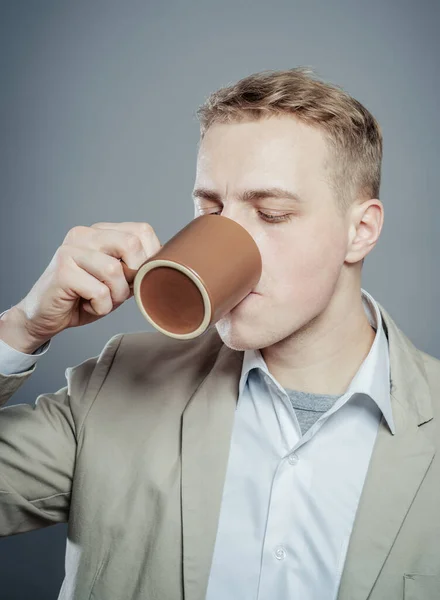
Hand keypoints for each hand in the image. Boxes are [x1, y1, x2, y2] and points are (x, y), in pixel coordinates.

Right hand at [5, 221, 161, 349]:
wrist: (43, 316)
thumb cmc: (84, 298)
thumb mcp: (117, 279)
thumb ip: (134, 266)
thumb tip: (163, 264)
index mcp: (100, 231)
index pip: (142, 231)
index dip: (150, 258)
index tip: (138, 278)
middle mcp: (84, 234)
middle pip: (131, 244)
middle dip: (133, 276)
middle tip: (120, 291)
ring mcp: (71, 250)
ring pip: (115, 271)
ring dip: (115, 296)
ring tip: (101, 300)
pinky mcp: (62, 271)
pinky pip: (99, 292)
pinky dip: (100, 307)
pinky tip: (86, 305)